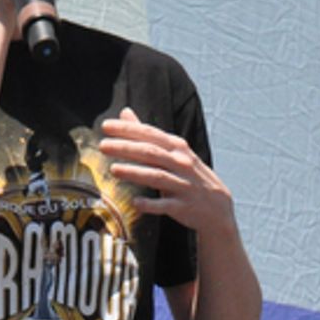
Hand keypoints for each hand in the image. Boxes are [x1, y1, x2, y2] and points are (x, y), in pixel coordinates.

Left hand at [99, 108, 239, 240]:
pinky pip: (166, 206)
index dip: (128, 130)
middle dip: (126, 148)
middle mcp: (181, 163)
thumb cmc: (188, 175)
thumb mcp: (173, 151)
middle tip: (103, 145)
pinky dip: (151, 204)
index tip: (105, 126)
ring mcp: (183, 185)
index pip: (150, 134)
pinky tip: (135, 203)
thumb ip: (147, 134)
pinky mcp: (183, 207)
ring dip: (136, 173)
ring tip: (113, 170)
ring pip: (157, 177)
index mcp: (177, 148)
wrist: (216, 207)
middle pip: (151, 153)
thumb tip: (125, 112)